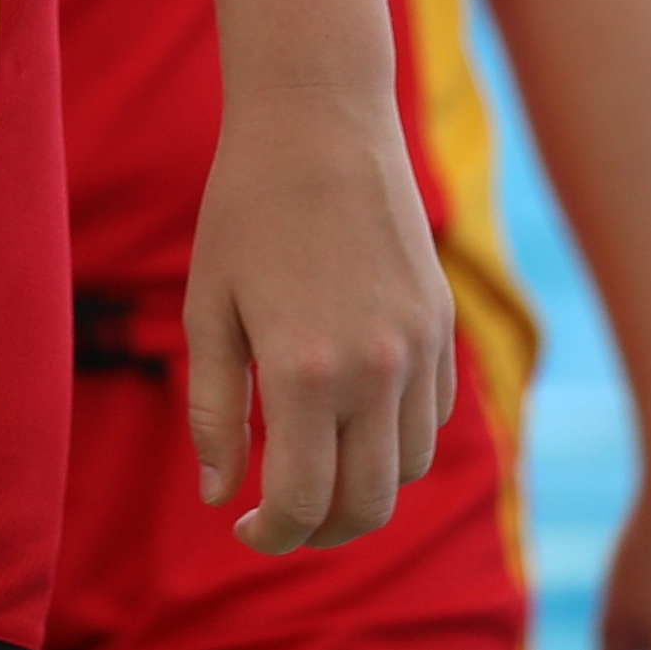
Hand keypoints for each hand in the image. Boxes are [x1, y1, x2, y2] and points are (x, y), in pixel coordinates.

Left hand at [183, 85, 456, 552]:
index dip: (271, 534)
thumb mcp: (208, 306)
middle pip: (368, 505)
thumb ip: (214, 411)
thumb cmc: (246, 205)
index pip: (303, 503)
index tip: (243, 526)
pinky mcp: (442, 321)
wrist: (318, 115)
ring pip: (410, 469)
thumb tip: (220, 496)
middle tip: (279, 515)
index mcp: (306, 370)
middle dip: (321, 529)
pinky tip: (353, 413)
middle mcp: (375, 370)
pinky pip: (433, 415)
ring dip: (365, 487)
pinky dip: (399, 438)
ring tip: (315, 466)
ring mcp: (419, 347)